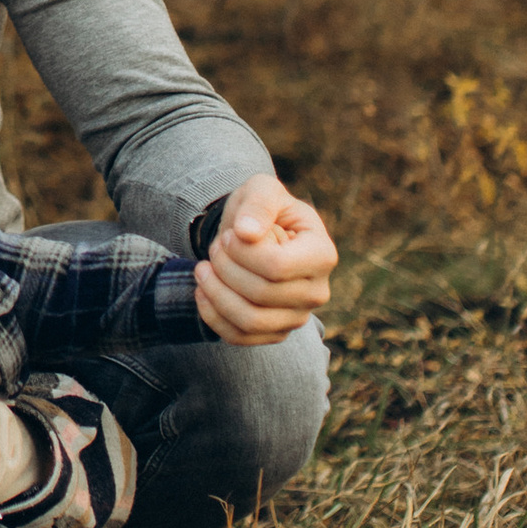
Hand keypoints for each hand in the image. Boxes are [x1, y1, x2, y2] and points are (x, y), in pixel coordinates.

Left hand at [196, 176, 336, 344]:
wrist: (251, 235)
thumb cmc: (260, 210)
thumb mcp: (261, 190)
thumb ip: (258, 204)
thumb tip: (247, 232)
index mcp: (322, 255)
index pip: (277, 266)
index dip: (241, 252)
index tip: (229, 235)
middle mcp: (317, 292)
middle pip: (261, 294)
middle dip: (225, 268)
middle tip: (215, 248)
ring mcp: (297, 317)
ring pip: (250, 321)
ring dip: (215, 293)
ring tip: (204, 268)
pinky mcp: (275, 333)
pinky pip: (240, 337)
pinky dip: (213, 316)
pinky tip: (204, 291)